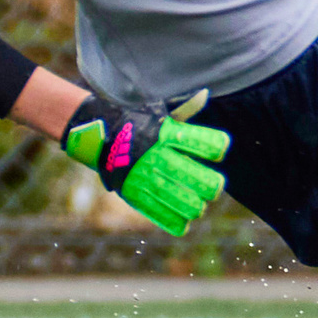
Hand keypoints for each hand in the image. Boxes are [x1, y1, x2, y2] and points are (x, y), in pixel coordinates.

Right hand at [62, 90, 229, 235]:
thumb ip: (185, 108)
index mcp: (167, 134)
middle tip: (214, 187)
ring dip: (194, 206)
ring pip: (178, 198)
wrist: (99, 133)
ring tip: (198, 205)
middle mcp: (157, 156)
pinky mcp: (133, 192)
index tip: (218, 151)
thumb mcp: (160, 112)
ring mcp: (144, 176)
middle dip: (210, 186)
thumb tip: (205, 94)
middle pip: (193, 177)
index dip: (216, 148)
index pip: (201, 143)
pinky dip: (174, 221)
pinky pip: (157, 212)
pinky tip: (185, 223)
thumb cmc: (138, 121)